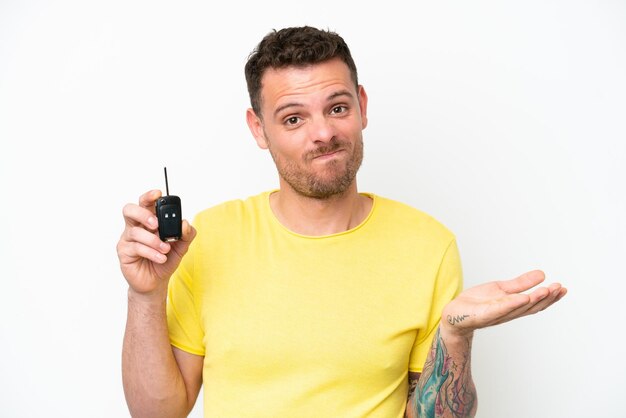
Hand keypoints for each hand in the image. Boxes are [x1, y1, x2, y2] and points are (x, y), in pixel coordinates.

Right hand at [116, 189, 195, 297]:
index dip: (149, 196)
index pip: (144, 203)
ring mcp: (128, 239)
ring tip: (165, 249)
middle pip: (130, 210)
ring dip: (154, 240)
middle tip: (156, 224)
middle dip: (144, 214)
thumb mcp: (181, 247)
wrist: (156, 282)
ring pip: (135, 231)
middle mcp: (135, 227)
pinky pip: (136, 247)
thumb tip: (184, 223)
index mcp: (148, 221)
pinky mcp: (124, 252)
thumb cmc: (165, 260)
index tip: (158, 194)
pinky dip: (151, 252)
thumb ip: (186, 234)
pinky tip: (160, 258)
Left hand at [440, 270, 566, 337]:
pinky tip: (523, 298)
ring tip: (547, 290)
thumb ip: (520, 283)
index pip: (536, 303)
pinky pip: (500, 309)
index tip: (563, 288)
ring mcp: (497, 314)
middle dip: (547, 298)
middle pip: (532, 307)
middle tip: (559, 288)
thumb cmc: (477, 303)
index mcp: (514, 306)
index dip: (551, 297)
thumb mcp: (502, 288)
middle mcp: (509, 312)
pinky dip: (512, 304)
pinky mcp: (484, 314)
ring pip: (519, 308)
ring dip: (534, 300)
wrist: (454, 314)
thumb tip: (542, 274)